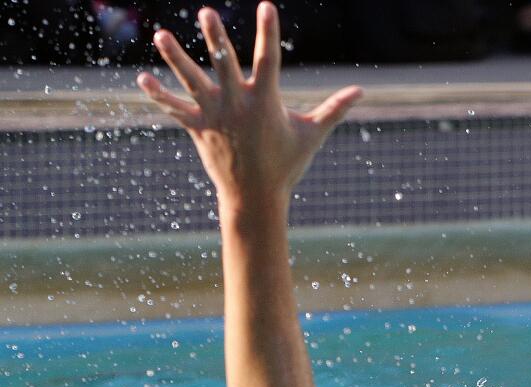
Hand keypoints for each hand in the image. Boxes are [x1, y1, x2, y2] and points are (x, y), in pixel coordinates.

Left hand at [136, 3, 360, 208]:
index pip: (269, 60)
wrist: (256, 198)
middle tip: (206, 11)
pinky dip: (159, 95)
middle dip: (215, 37)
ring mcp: (215, 115)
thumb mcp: (311, 135)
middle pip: (223, 63)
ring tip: (161, 34)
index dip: (269, 32)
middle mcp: (238, 104)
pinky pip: (175, 109)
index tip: (267, 5)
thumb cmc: (286, 165)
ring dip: (176, 58)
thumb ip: (334, 109)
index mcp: (265, 102)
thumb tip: (361, 91)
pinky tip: (142, 79)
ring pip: (192, 81)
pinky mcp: (199, 127)